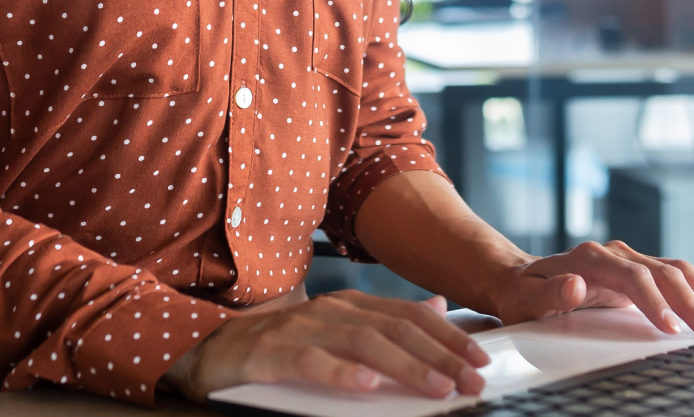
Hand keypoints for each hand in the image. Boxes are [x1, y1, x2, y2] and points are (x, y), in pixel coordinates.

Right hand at [164, 290, 490, 402]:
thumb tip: (437, 311)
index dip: (449, 336)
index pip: (411, 317)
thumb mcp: (339, 330)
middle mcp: (332, 310)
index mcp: (352, 305)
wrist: (211, 346)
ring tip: (437, 387)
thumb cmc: (281, 345)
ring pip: (363, 344)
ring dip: (406, 366)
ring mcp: (302, 328)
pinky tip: (367, 387)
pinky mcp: (273, 352)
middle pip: (396, 330)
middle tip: (471, 380)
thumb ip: (386, 321)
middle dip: (440, 355)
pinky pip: (312, 362)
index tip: (481, 359)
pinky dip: (342, 374)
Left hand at [485, 240, 693, 339]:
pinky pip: (674, 275)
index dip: (655, 302)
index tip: (670, 327)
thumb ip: (550, 294)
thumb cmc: (524, 293)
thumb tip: (575, 285)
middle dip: (690, 303)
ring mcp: (628, 259)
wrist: (523, 278)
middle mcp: (613, 253)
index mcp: (590, 258)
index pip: (633, 277)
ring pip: (675, 271)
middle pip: (662, 273)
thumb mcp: (525, 299)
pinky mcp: (637, 270)